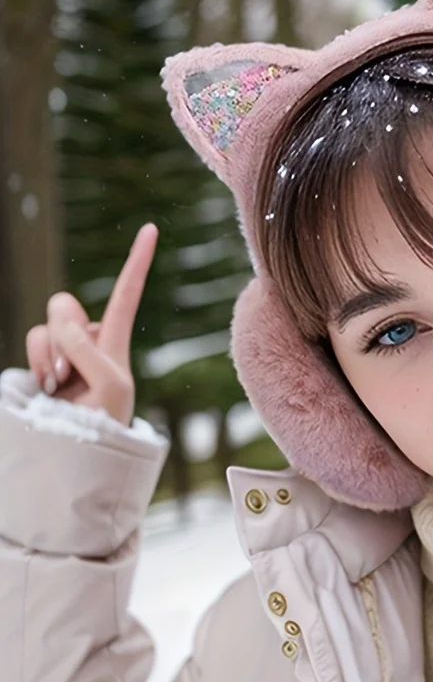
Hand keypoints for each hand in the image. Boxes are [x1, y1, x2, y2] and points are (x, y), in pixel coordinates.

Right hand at [24, 224, 157, 426]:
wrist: (79, 454)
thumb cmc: (105, 424)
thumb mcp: (110, 387)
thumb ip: (88, 351)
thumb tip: (61, 324)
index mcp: (113, 341)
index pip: (126, 294)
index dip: (137, 261)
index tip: (151, 227)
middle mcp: (85, 340)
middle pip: (64, 305)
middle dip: (62, 334)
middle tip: (69, 373)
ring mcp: (57, 351)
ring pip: (44, 327)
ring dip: (49, 354)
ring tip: (61, 387)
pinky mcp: (36, 363)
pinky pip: (31, 343)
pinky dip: (38, 363)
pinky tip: (48, 388)